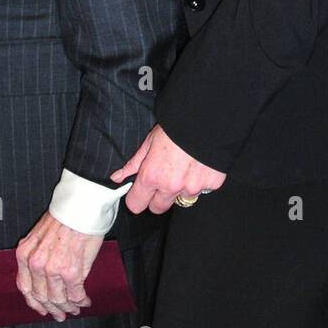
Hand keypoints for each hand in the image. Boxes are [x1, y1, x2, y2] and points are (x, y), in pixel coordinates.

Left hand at [15, 212, 101, 321]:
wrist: (81, 207)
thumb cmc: (65, 217)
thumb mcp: (39, 235)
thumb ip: (38, 257)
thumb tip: (45, 279)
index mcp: (24, 254)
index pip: (25, 287)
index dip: (34, 302)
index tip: (42, 309)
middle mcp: (35, 264)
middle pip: (41, 296)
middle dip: (52, 308)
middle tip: (61, 314)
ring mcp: (52, 269)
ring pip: (58, 298)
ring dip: (68, 307)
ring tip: (75, 309)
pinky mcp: (71, 272)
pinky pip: (75, 294)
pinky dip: (81, 300)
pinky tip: (85, 301)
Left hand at [110, 124, 226, 214]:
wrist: (205, 119)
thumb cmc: (174, 128)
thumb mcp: (149, 143)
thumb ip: (133, 164)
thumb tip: (117, 177)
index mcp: (151, 176)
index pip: (136, 205)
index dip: (136, 198)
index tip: (139, 193)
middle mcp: (170, 187)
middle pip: (158, 208)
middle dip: (158, 198)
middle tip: (163, 179)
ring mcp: (192, 188)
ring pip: (181, 199)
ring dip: (180, 189)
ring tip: (184, 167)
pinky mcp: (210, 185)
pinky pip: (201, 191)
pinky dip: (199, 181)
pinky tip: (199, 165)